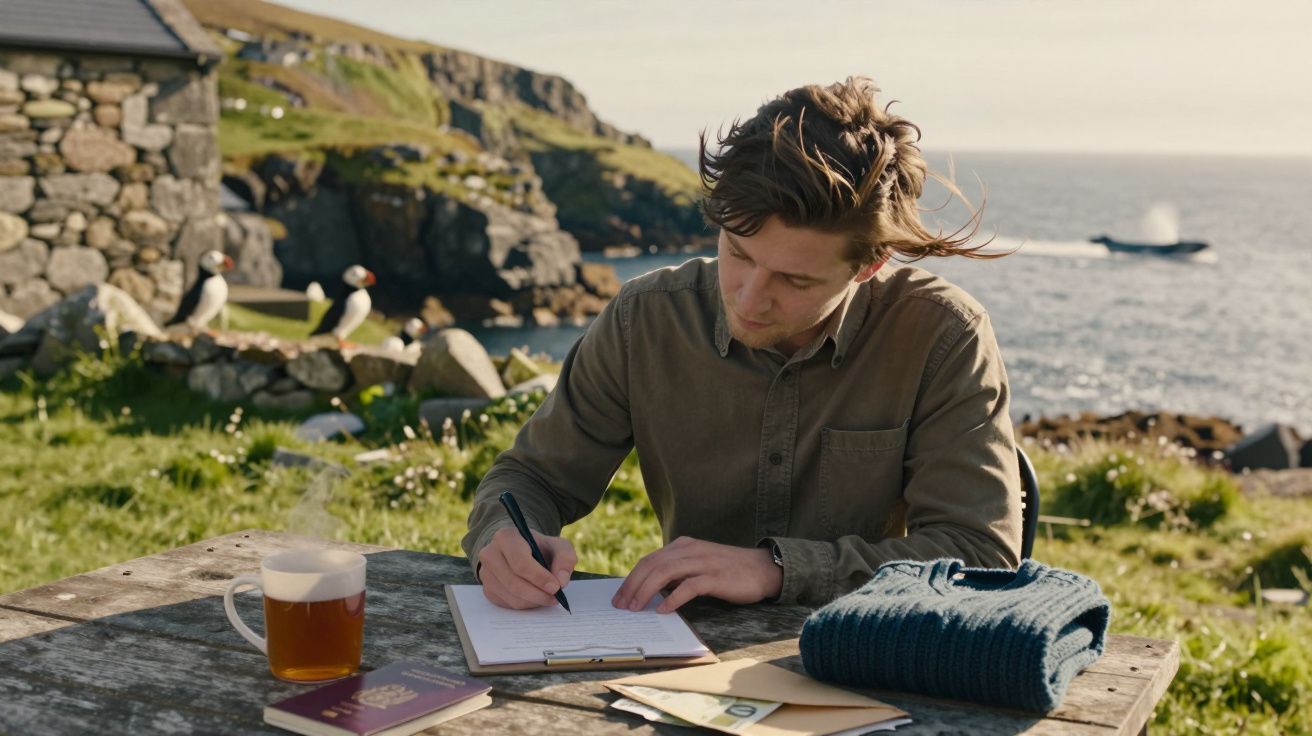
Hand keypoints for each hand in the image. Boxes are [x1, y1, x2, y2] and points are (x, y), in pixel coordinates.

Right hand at [477, 527, 576, 609]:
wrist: (523, 552)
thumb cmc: (541, 549)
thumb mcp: (558, 547)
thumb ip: (565, 559)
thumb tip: (561, 580)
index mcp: (506, 537)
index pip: (520, 562)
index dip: (539, 577)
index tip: (555, 587)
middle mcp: (490, 553)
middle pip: (513, 582)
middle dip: (537, 594)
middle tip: (555, 597)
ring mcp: (486, 573)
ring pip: (511, 596)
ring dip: (533, 601)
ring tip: (548, 597)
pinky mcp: (488, 589)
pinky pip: (507, 604)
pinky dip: (525, 605)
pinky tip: (535, 597)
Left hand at [612, 537, 782, 613]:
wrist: (763, 568)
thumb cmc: (728, 571)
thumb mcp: (698, 565)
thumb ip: (677, 573)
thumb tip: (650, 590)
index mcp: (683, 546)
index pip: (649, 560)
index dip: (631, 578)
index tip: (620, 596)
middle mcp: (690, 550)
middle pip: (652, 565)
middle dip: (633, 586)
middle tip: (621, 605)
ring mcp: (703, 562)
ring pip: (665, 573)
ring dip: (647, 592)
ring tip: (636, 608)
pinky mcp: (716, 577)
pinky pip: (689, 586)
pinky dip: (673, 598)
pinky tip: (664, 610)